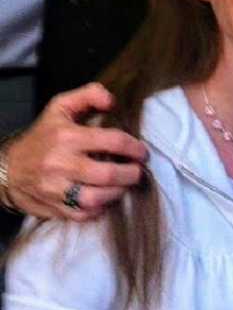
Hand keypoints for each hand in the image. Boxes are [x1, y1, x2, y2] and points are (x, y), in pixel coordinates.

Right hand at [5, 83, 146, 220]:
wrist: (7, 167)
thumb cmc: (43, 135)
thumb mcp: (61, 106)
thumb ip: (90, 94)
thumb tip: (113, 101)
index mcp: (68, 137)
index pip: (112, 141)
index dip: (134, 148)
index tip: (142, 152)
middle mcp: (61, 164)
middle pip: (106, 175)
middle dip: (130, 174)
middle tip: (139, 171)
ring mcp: (55, 189)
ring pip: (95, 199)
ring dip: (118, 193)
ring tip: (125, 185)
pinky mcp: (52, 207)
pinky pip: (81, 215)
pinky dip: (99, 210)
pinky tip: (106, 199)